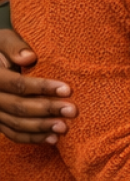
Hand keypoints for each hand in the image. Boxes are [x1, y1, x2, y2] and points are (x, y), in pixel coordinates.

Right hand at [0, 28, 72, 144]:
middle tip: (72, 110)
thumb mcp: (3, 40)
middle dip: (46, 109)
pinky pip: (13, 134)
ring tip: (64, 127)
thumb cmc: (3, 49)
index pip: (17, 85)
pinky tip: (53, 140)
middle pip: (18, 107)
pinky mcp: (0, 121)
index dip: (42, 88)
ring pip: (15, 124)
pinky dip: (32, 138)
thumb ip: (13, 46)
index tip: (67, 89)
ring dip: (41, 127)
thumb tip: (29, 57)